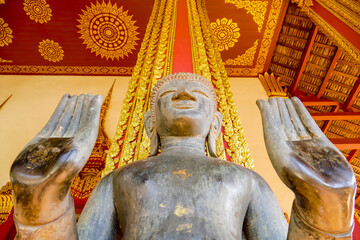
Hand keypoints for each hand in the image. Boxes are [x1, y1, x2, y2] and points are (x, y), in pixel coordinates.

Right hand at [10, 94, 102, 225]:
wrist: (34, 195)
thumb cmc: (48, 190)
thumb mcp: (58, 180)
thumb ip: (66, 168)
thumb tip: (73, 155)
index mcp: (79, 150)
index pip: (90, 126)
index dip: (94, 112)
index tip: (97, 97)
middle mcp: (71, 143)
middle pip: (82, 120)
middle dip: (86, 107)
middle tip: (89, 94)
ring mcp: (58, 140)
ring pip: (70, 118)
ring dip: (75, 106)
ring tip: (79, 94)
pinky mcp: (45, 139)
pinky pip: (56, 120)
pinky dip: (61, 109)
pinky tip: (65, 100)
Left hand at [257, 97, 355, 233]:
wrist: (328, 198)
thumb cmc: (303, 182)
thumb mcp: (282, 154)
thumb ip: (271, 131)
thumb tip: (261, 105)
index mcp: (278, 151)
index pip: (270, 127)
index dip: (267, 113)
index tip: (263, 101)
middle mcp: (290, 148)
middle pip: (282, 124)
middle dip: (277, 111)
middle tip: (274, 98)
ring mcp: (305, 145)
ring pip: (294, 123)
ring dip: (289, 110)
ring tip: (284, 99)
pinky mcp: (320, 144)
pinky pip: (308, 124)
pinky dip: (302, 113)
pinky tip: (298, 104)